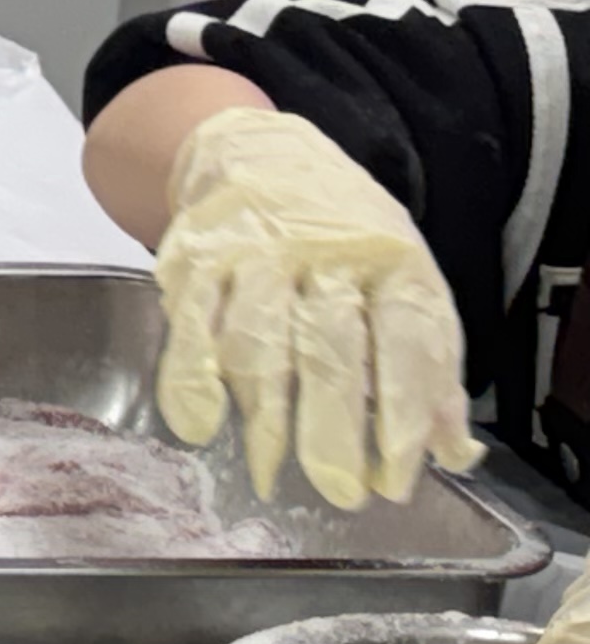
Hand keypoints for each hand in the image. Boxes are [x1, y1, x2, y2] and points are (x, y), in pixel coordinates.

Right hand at [153, 105, 476, 507]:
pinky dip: (191, 375)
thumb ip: (430, 368)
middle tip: (338, 489)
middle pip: (329, 344)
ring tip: (270, 471)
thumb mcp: (407, 282)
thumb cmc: (347, 236)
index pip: (405, 337)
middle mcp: (323, 252)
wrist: (260, 154)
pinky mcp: (197, 259)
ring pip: (258, 337)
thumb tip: (453, 454)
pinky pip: (192, 322)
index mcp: (390, 258)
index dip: (404, 408)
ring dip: (263, 411)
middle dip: (333, 423)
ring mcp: (254, 253)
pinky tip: (198, 424)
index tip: (398, 475)